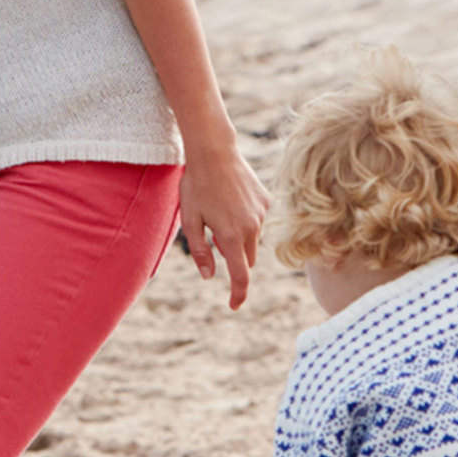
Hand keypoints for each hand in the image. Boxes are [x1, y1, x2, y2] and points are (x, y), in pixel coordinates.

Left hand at [178, 140, 269, 309]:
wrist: (215, 152)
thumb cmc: (197, 186)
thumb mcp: (191, 221)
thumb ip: (200, 251)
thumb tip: (209, 275)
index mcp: (231, 236)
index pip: (241, 276)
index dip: (238, 294)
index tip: (234, 305)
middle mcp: (251, 228)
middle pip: (246, 259)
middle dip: (234, 257)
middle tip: (214, 236)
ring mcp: (262, 214)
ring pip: (252, 240)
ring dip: (240, 237)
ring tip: (220, 210)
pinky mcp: (266, 201)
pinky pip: (258, 221)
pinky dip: (247, 220)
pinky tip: (232, 199)